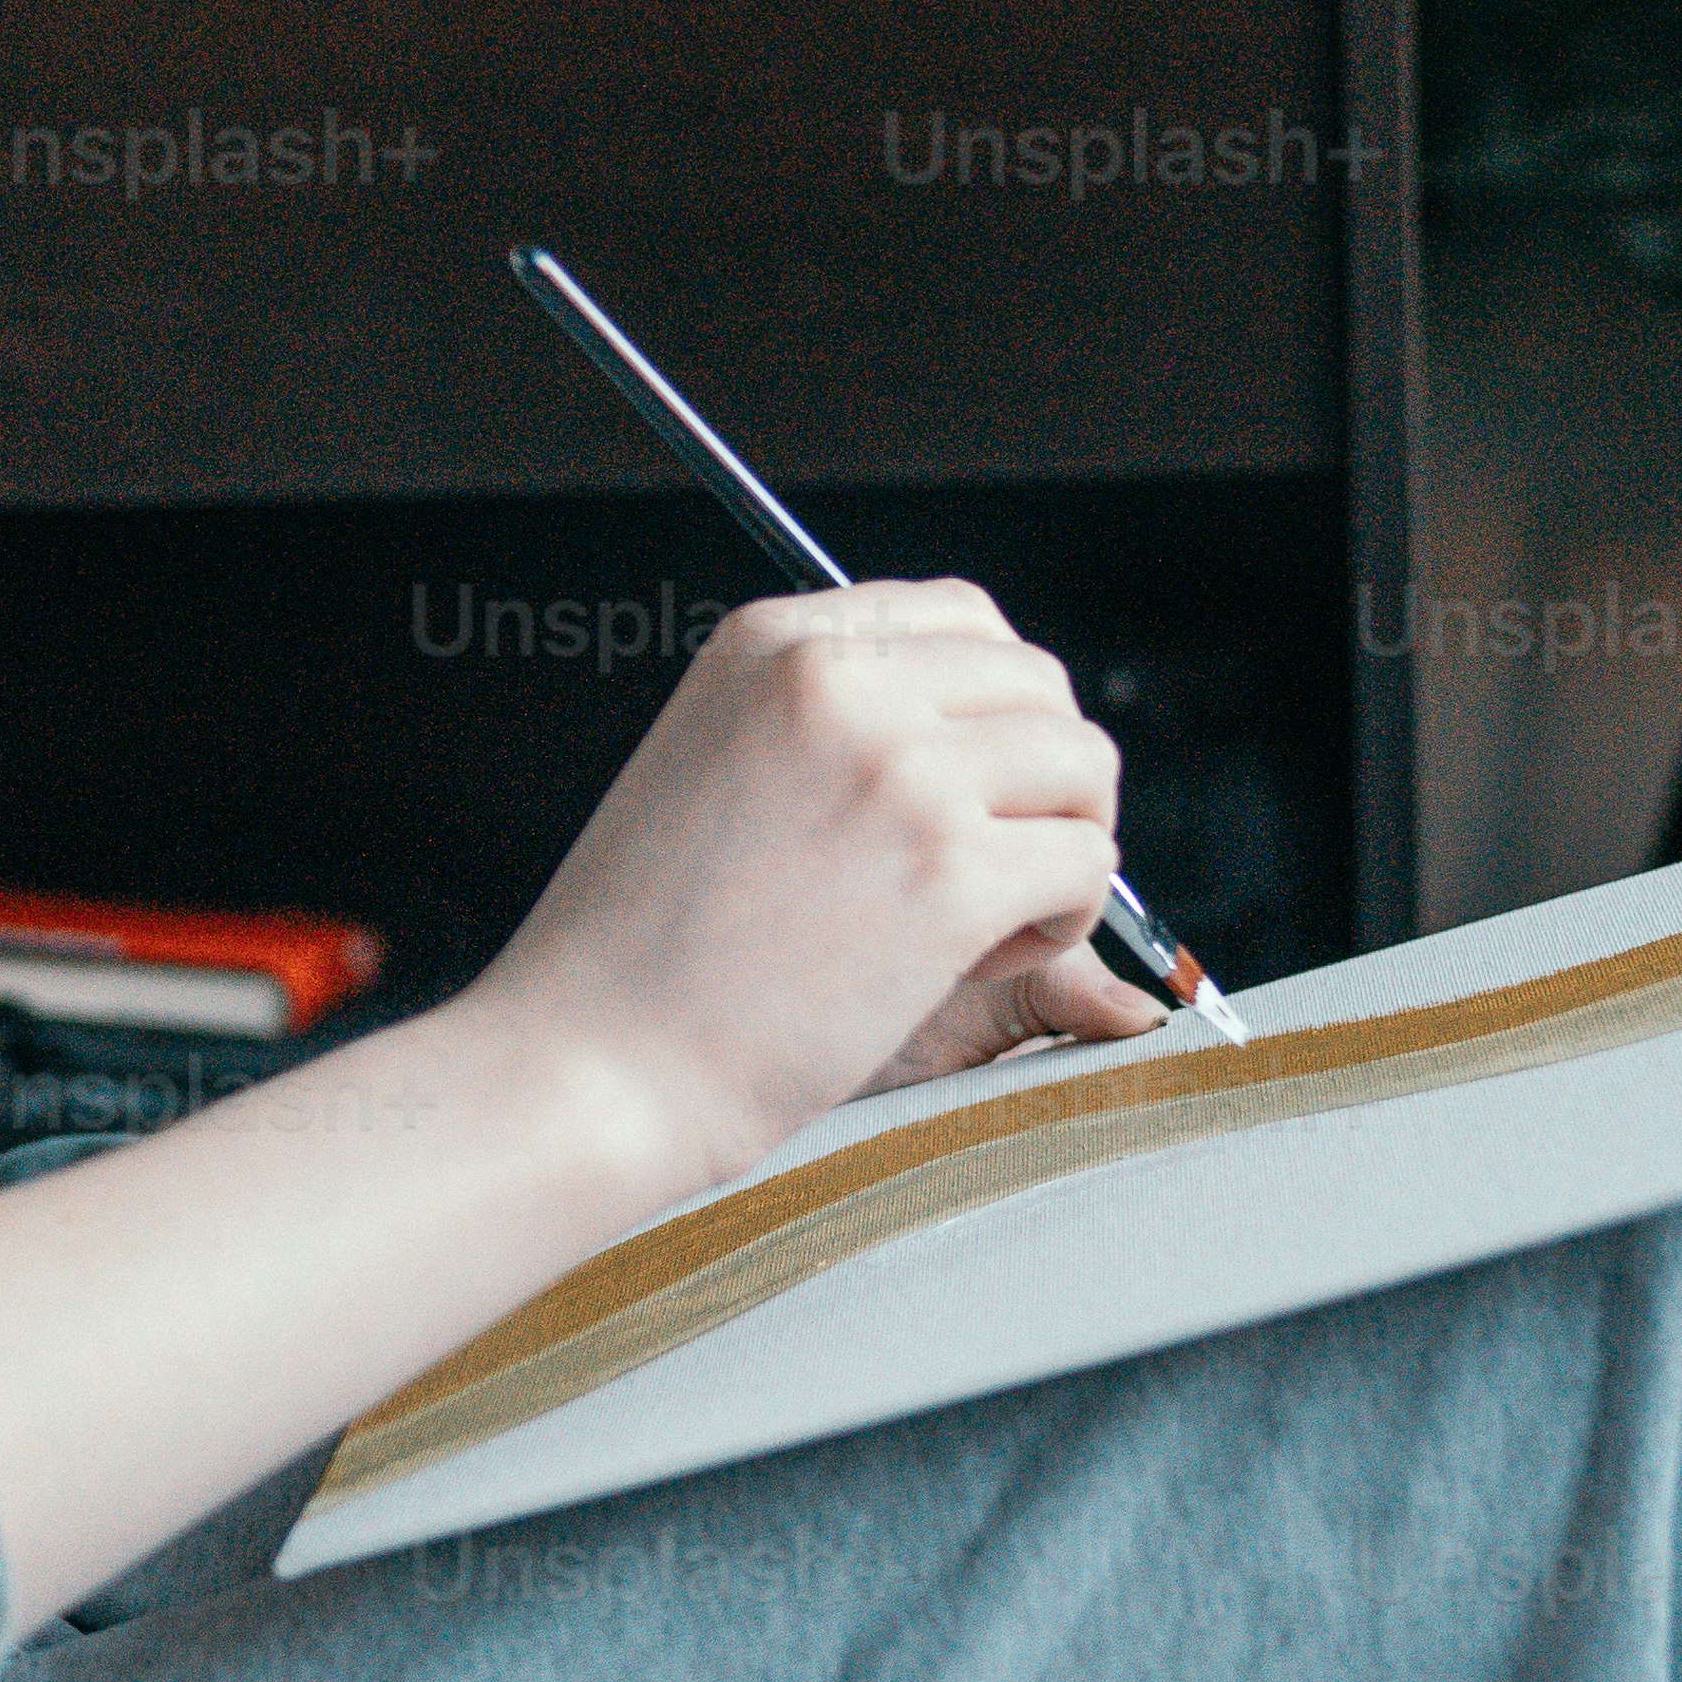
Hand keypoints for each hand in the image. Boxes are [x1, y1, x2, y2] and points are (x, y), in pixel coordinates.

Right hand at [460, 578, 1130, 1201]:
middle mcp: (840, 681)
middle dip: (1040, 778)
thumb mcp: (710, 769)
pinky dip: (1065, 920)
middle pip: (1039, 683)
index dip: (993, 710)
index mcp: (774, 643)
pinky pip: (1086, 862)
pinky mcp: (948, 870)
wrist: (595, 1064)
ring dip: (1062, 844)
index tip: (966, 785)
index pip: (961, 618)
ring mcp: (901, 769)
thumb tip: (973, 727)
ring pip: (1082, 765)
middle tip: (983, 865)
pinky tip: (979, 959)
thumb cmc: (642, 950)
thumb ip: (824, 724)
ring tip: (983, 918)